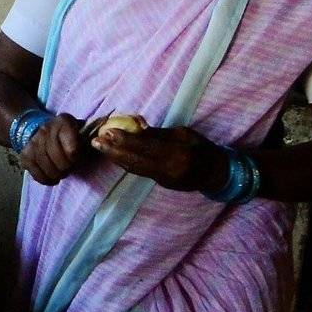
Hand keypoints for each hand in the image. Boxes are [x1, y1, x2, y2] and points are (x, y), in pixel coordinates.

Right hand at [18, 113, 85, 184]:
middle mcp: (46, 129)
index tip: (77, 158)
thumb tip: (99, 146)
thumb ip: (91, 138)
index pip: (71, 147)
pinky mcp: (25, 155)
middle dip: (67, 167)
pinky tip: (53, 178)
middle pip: (58, 159)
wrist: (43, 131)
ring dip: (57, 174)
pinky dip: (46, 179)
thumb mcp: (82, 131)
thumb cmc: (69, 135)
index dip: (76, 157)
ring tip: (62, 172)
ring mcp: (33, 142)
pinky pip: (36, 174)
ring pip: (47, 167)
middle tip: (70, 167)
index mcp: (64, 121)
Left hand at [91, 125, 229, 191]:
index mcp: (177, 153)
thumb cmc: (201, 147)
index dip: (125, 140)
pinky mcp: (160, 183)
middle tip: (96, 141)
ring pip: (134, 168)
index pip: (145, 146)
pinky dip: (125, 163)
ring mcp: (164, 179)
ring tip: (100, 147)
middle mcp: (169, 169)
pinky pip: (139, 172)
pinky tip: (114, 155)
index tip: (108, 131)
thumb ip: (159, 134)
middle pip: (135, 160)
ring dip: (115, 157)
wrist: (216, 172)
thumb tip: (136, 127)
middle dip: (113, 150)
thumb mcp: (184, 134)